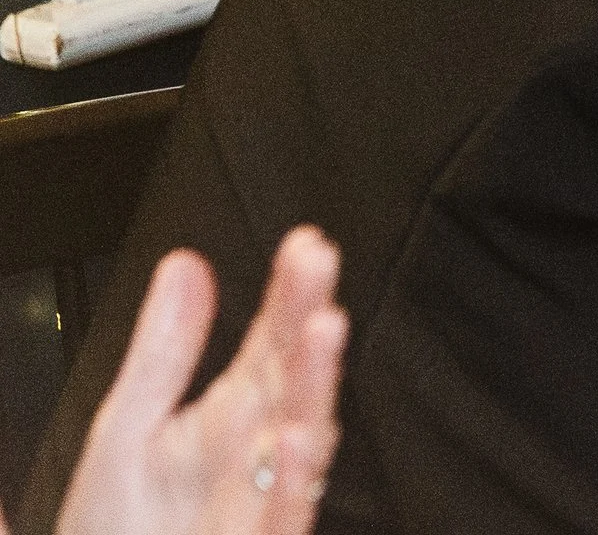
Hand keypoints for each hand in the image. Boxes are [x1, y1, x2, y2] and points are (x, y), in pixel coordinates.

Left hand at [43, 227, 347, 534]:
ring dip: (316, 384)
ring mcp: (262, 496)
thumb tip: (185, 266)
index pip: (273, 339)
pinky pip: (286, 510)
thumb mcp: (127, 428)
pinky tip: (292, 437)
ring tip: (322, 329)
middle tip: (319, 267)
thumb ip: (165, 350)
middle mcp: (256, 449)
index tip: (305, 245)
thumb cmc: (120, 527)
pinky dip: (294, 477)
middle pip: (295, 377)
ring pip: (305, 437)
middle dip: (309, 319)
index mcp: (230, 412)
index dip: (292, 291)